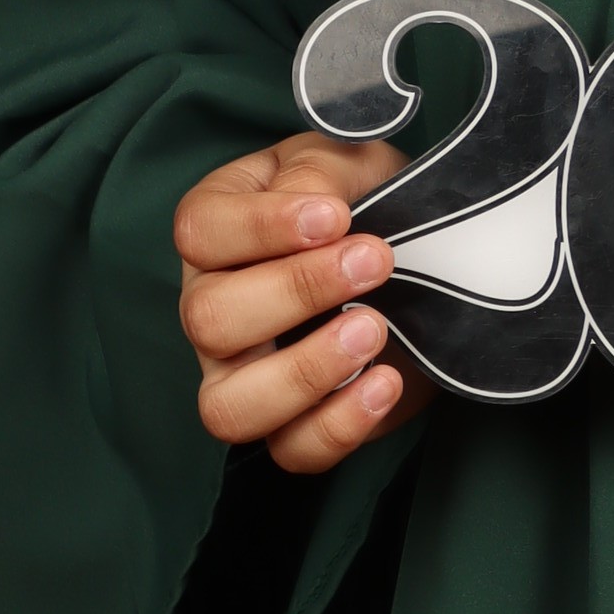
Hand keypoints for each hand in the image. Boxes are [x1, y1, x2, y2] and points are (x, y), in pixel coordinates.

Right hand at [173, 128, 431, 478]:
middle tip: (373, 263)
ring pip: (229, 407)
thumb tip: (312, 208)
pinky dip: (339, 425)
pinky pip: (292, 451)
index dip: (264, 228)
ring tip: (373, 329)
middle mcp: (210, 310)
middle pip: (209, 320)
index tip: (336, 215)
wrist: (414, 254)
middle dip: (297, 291)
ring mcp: (242, 377)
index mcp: (213, 235)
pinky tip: (386, 382)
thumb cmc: (359, 198)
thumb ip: (317, 173)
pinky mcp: (295, 424)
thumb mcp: (343, 162)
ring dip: (304, 371)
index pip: (199, 234)